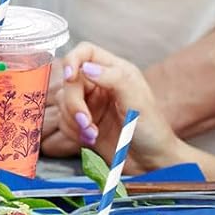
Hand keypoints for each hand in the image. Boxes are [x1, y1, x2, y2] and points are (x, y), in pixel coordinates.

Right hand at [51, 43, 187, 172]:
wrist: (151, 162)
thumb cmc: (151, 130)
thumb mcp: (137, 101)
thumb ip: (114, 78)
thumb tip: (86, 67)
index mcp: (115, 71)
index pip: (85, 52)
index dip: (72, 60)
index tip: (70, 77)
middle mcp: (100, 84)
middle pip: (69, 80)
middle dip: (73, 103)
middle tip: (86, 122)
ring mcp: (91, 104)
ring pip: (63, 102)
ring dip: (74, 120)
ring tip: (93, 134)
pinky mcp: (84, 123)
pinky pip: (64, 121)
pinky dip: (72, 131)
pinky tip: (90, 139)